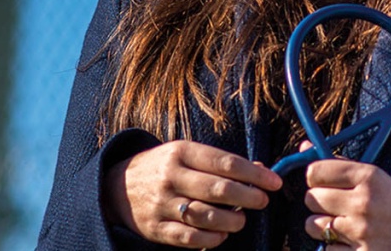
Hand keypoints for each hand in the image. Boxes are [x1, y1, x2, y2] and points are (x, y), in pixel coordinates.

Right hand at [104, 140, 282, 248]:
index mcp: (181, 152)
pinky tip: (222, 233)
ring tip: (242, 219)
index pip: (224, 162)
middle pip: (218, 189)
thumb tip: (260, 168)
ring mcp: (162, 203)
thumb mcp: (186, 154)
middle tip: (263, 200)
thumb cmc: (163, 167)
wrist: (116, 187)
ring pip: (205, 215)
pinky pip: (189, 237)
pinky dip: (210, 238)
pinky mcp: (156, 228)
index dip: (253, 173)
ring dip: (232, 220)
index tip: (273, 181)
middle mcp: (171, 176)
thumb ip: (220, 162)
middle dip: (248, 196)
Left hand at [302, 150, 390, 249]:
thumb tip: (303, 147)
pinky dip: (335, 247)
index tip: (324, 182)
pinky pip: (326, 249)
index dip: (316, 178)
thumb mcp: (372, 176)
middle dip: (321, 202)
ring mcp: (361, 232)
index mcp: (368, 177)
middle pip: (311, 198)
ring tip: (345, 225)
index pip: (315, 171)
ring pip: (313, 225)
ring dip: (324, 227)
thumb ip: (337, 162)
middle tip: (338, 206)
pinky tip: (353, 243)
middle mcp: (364, 203)